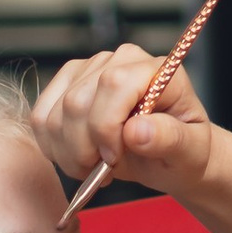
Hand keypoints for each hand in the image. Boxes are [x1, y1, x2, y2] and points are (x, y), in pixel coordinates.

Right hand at [31, 44, 213, 204]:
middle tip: (103, 171)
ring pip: (53, 114)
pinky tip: (77, 158)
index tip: (114, 158)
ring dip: (67, 153)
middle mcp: (119, 61)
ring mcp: (89, 70)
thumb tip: (137, 130)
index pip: (112, 84)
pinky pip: (40, 118)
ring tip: (93, 168)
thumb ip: (170, 139)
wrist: (170, 156)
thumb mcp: (190, 152)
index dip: (105, 126)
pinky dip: (53, 147)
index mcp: (155, 69)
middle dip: (84, 148)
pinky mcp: (66, 85)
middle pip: (76, 102)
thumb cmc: (185, 152)